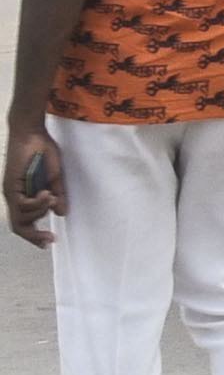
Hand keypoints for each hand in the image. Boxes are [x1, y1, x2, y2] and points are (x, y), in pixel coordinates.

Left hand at [4, 128, 55, 245]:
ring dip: (40, 210)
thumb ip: (57, 195)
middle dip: (34, 236)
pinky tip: (46, 193)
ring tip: (52, 196)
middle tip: (50, 239)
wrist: (31, 134)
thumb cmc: (42, 151)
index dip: (35, 235)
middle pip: (19, 226)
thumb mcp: (54, 177)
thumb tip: (61, 212)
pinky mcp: (11, 187)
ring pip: (23, 217)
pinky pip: (23, 206)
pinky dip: (37, 203)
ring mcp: (10, 193)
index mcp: (22, 195)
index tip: (50, 241)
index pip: (24, 222)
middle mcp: (13, 197)